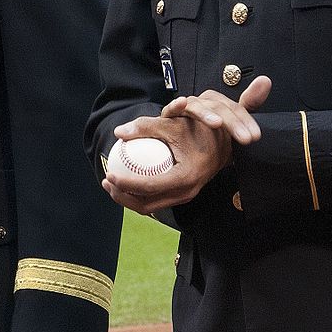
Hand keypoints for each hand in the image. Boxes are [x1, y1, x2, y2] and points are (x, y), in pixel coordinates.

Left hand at [102, 77, 270, 214]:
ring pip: (151, 206)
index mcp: (185, 179)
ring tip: (111, 183)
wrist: (224, 141)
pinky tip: (127, 182)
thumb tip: (118, 132)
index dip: (125, 183)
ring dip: (129, 197)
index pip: (148, 187)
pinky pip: (157, 200)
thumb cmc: (198, 129)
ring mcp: (185, 196)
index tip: (109, 174)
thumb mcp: (172, 124)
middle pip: (146, 205)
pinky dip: (140, 194)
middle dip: (122, 196)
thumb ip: (145, 126)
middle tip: (106, 180)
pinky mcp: (183, 194)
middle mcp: (186, 193)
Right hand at [161, 75, 270, 143]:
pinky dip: (176, 104)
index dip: (245, 120)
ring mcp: (185, 108)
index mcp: (217, 104)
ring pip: (197, 106)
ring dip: (207, 114)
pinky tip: (182, 102)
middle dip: (233, 122)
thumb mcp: (232, 126)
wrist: (182, 151)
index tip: (255, 136)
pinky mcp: (169, 116)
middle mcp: (202, 102)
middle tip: (245, 139)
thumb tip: (266, 79)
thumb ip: (249, 104)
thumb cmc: (208, 135)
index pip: (234, 107)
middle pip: (218, 106)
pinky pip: (172, 109)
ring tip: (217, 124)